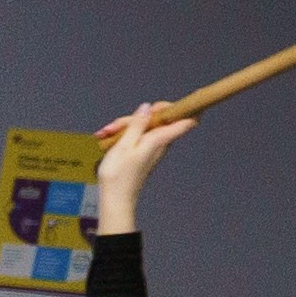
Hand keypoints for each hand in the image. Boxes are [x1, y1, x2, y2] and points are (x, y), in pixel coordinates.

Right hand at [90, 104, 183, 233]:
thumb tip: (148, 107)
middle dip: (136, 116)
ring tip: (104, 134)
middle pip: (158, 119)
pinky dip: (123, 134)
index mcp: (159, 139)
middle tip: (113, 125)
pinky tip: (107, 139)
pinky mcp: (144, 151)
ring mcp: (152, 147)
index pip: (187, 121)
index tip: (189, 97)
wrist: (116, 199)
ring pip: (144, 126)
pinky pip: (138, 135)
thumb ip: (136, 125)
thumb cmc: (119, 175)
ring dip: (124, 126)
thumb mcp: (123, 145)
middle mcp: (160, 142)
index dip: (191, 107)